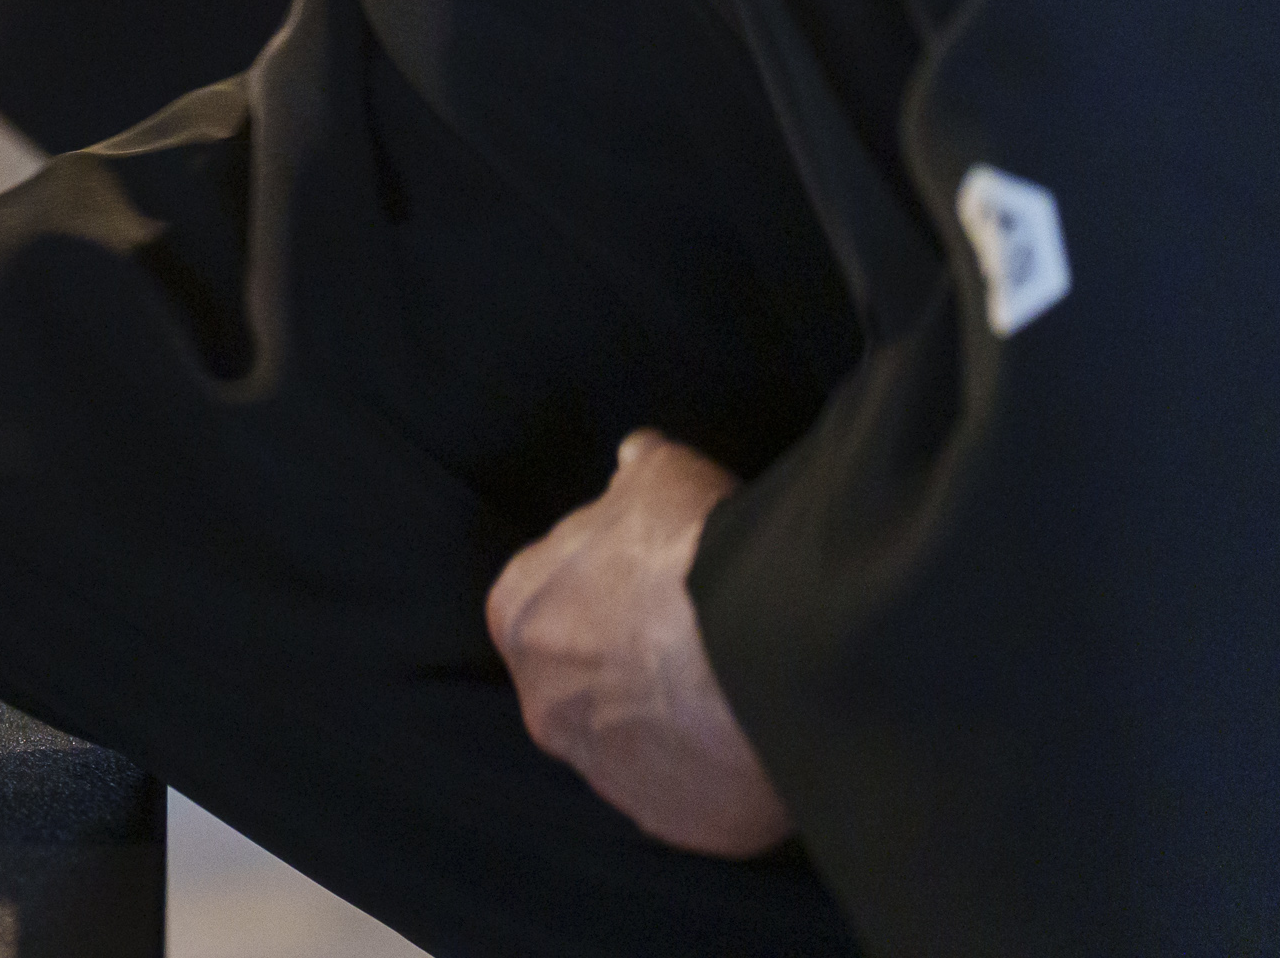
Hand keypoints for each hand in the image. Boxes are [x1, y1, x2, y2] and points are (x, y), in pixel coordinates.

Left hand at [485, 431, 791, 856]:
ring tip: (732, 695)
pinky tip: (750, 743)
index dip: (605, 593)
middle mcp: (543, 702)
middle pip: (585, 681)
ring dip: (671, 724)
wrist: (761, 649)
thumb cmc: (693, 552)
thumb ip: (636, 470)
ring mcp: (604, 772)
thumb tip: (633, 458)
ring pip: (634, 745)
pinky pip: (688, 798)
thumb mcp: (659, 474)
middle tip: (697, 646)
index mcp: (518, 616)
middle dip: (632, 666)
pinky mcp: (669, 821)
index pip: (549, 604)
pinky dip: (713, 776)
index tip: (654, 591)